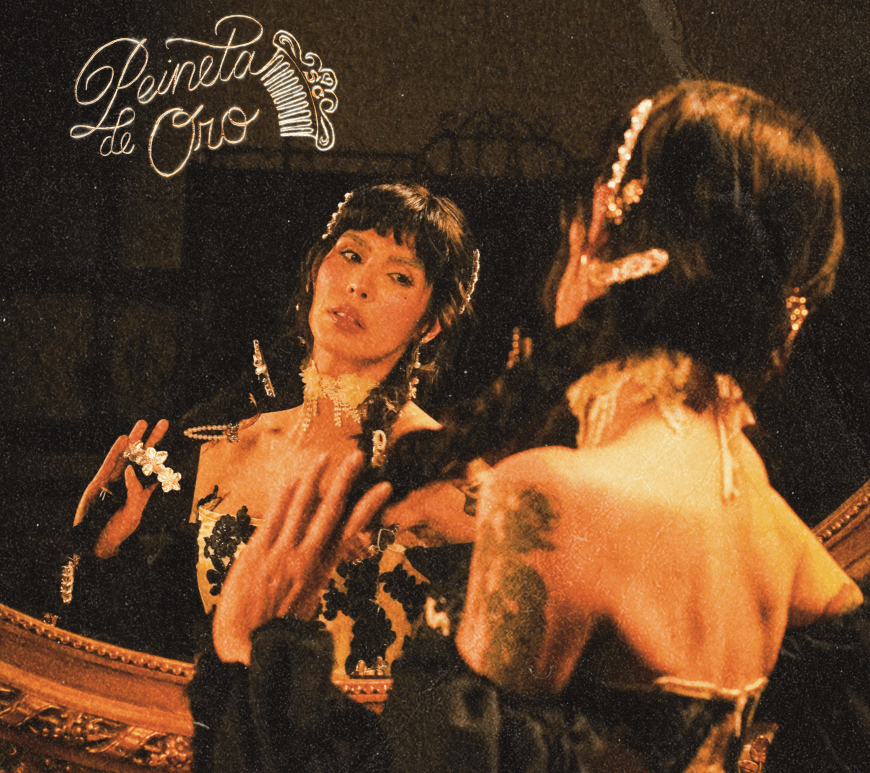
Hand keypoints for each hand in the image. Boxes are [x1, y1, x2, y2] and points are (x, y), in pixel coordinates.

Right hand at [74, 419, 168, 557]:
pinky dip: (116, 451)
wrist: (96, 541)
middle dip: (151, 440)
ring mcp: (114, 480)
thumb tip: (130, 471)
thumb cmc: (118, 530)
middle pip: (142, 457)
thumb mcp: (133, 512)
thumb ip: (134, 492)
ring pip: (126, 455)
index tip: (174, 446)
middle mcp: (129, 482)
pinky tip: (124, 439)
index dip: (163, 455)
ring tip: (143, 424)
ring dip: (134, 440)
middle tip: (163, 423)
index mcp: (142, 489)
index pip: (155, 468)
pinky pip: (109, 463)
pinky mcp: (100, 481)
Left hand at [213, 452, 391, 664]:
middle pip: (330, 512)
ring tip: (324, 457)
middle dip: (345, 481)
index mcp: (321, 572)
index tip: (384, 488)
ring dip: (313, 479)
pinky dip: (284, 498)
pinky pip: (273, 519)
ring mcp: (281, 555)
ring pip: (301, 508)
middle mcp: (305, 560)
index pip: (350, 532)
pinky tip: (293, 480)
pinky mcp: (257, 554)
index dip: (368, 508)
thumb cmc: (276, 631)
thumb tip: (324, 559)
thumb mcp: (306, 605)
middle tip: (358, 458)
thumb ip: (314, 578)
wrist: (248, 649)